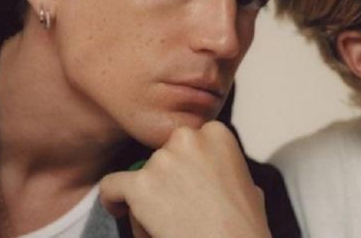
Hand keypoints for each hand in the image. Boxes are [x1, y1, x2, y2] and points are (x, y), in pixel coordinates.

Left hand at [100, 121, 271, 237]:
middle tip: (176, 206)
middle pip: (163, 155)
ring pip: (141, 175)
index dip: (186, 165)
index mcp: (217, 133)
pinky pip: (112, 186)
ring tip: (168, 223)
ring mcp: (163, 160)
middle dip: (167, 178)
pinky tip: (120, 210)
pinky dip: (114, 199)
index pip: (187, 141)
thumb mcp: (248, 185)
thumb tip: (214, 174)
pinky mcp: (140, 185)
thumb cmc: (242, 226)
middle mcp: (189, 138)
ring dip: (149, 198)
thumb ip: (224, 168)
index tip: (185, 184)